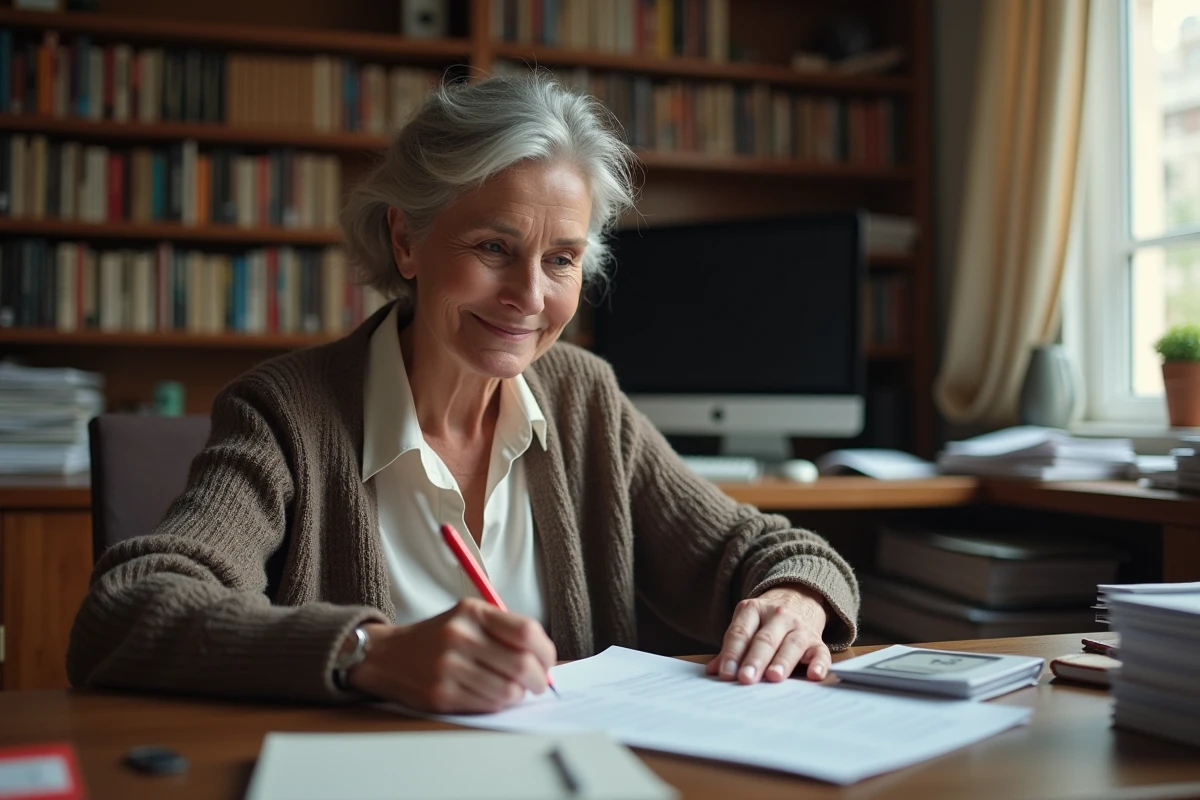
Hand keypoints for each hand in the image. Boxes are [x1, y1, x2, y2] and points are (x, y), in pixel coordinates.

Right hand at [345, 598, 556, 712]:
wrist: (387, 656)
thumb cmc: (437, 638)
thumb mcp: (468, 617)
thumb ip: (505, 631)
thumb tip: (544, 660)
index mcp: (472, 612)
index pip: (527, 632)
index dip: (545, 652)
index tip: (547, 662)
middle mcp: (460, 636)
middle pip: (522, 665)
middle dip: (538, 679)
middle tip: (538, 684)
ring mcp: (449, 667)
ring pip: (508, 690)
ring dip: (517, 695)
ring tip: (512, 689)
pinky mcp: (442, 694)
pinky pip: (488, 705)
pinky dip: (498, 704)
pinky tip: (491, 695)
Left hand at [705, 585, 829, 683]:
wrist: (799, 597)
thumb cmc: (766, 620)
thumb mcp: (747, 624)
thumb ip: (732, 647)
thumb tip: (713, 671)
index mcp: (753, 610)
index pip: (740, 632)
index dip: (732, 653)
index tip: (726, 674)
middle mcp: (778, 616)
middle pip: (765, 639)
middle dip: (755, 660)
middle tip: (746, 678)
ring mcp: (799, 627)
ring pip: (792, 644)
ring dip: (782, 661)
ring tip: (774, 677)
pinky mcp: (817, 640)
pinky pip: (820, 652)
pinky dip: (819, 664)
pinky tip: (814, 675)